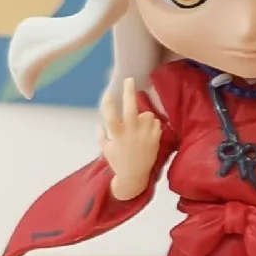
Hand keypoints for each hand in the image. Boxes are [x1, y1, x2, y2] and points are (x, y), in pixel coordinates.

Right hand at [98, 78, 161, 200]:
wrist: (135, 175)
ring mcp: (145, 134)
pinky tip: (147, 133)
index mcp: (117, 134)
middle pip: (130, 107)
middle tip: (129, 79)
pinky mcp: (155, 138)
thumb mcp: (106, 149)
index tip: (108, 91)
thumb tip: (100, 123)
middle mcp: (131, 132)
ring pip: (147, 114)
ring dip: (143, 116)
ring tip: (140, 127)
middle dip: (129, 91)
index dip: (108, 102)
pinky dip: (152, 124)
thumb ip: (102, 135)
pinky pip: (155, 122)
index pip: (111, 114)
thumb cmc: (118, 161)